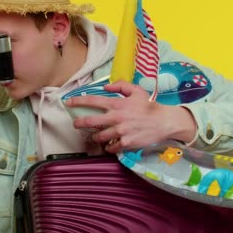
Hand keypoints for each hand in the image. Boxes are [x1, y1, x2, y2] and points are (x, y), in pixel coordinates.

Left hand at [68, 80, 196, 152]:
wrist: (164, 122)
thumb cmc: (149, 106)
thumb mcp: (136, 91)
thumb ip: (120, 85)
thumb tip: (105, 86)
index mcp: (117, 104)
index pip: (92, 101)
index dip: (78, 101)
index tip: (68, 102)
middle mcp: (116, 118)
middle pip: (90, 122)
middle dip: (79, 123)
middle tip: (75, 124)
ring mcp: (120, 132)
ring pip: (99, 137)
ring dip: (95, 137)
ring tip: (96, 136)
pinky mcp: (125, 143)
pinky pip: (111, 147)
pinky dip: (109, 147)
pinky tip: (110, 145)